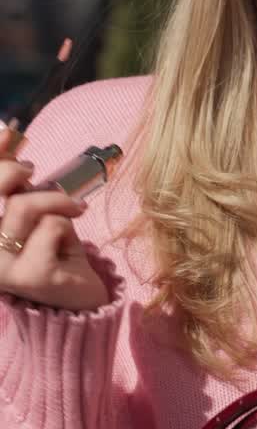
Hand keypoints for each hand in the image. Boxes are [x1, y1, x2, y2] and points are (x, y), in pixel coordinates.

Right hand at [0, 128, 109, 310]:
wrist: (77, 298)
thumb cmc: (49, 248)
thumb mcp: (28, 208)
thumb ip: (11, 178)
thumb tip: (6, 130)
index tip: (10, 134)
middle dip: (15, 172)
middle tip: (34, 173)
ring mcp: (0, 268)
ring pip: (24, 205)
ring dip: (55, 203)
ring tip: (69, 212)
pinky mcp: (29, 276)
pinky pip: (52, 226)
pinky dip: (68, 227)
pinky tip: (69, 245)